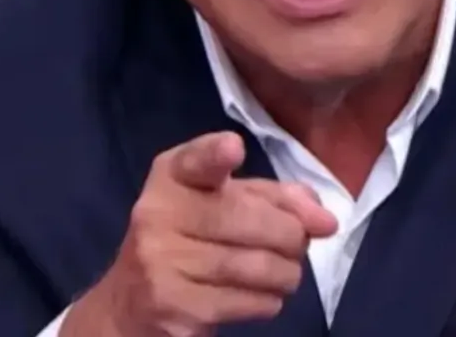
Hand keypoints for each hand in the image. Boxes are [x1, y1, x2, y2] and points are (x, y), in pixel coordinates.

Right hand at [71, 131, 338, 336]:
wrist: (132, 304)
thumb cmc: (192, 240)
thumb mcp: (227, 203)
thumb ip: (275, 198)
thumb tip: (324, 218)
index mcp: (172, 177)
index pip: (194, 161)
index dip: (215, 154)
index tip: (234, 148)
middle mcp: (157, 214)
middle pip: (249, 219)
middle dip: (292, 235)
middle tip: (297, 245)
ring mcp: (161, 263)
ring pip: (256, 266)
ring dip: (287, 273)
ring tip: (284, 273)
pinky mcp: (174, 308)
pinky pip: (249, 302)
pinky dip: (269, 301)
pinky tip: (260, 296)